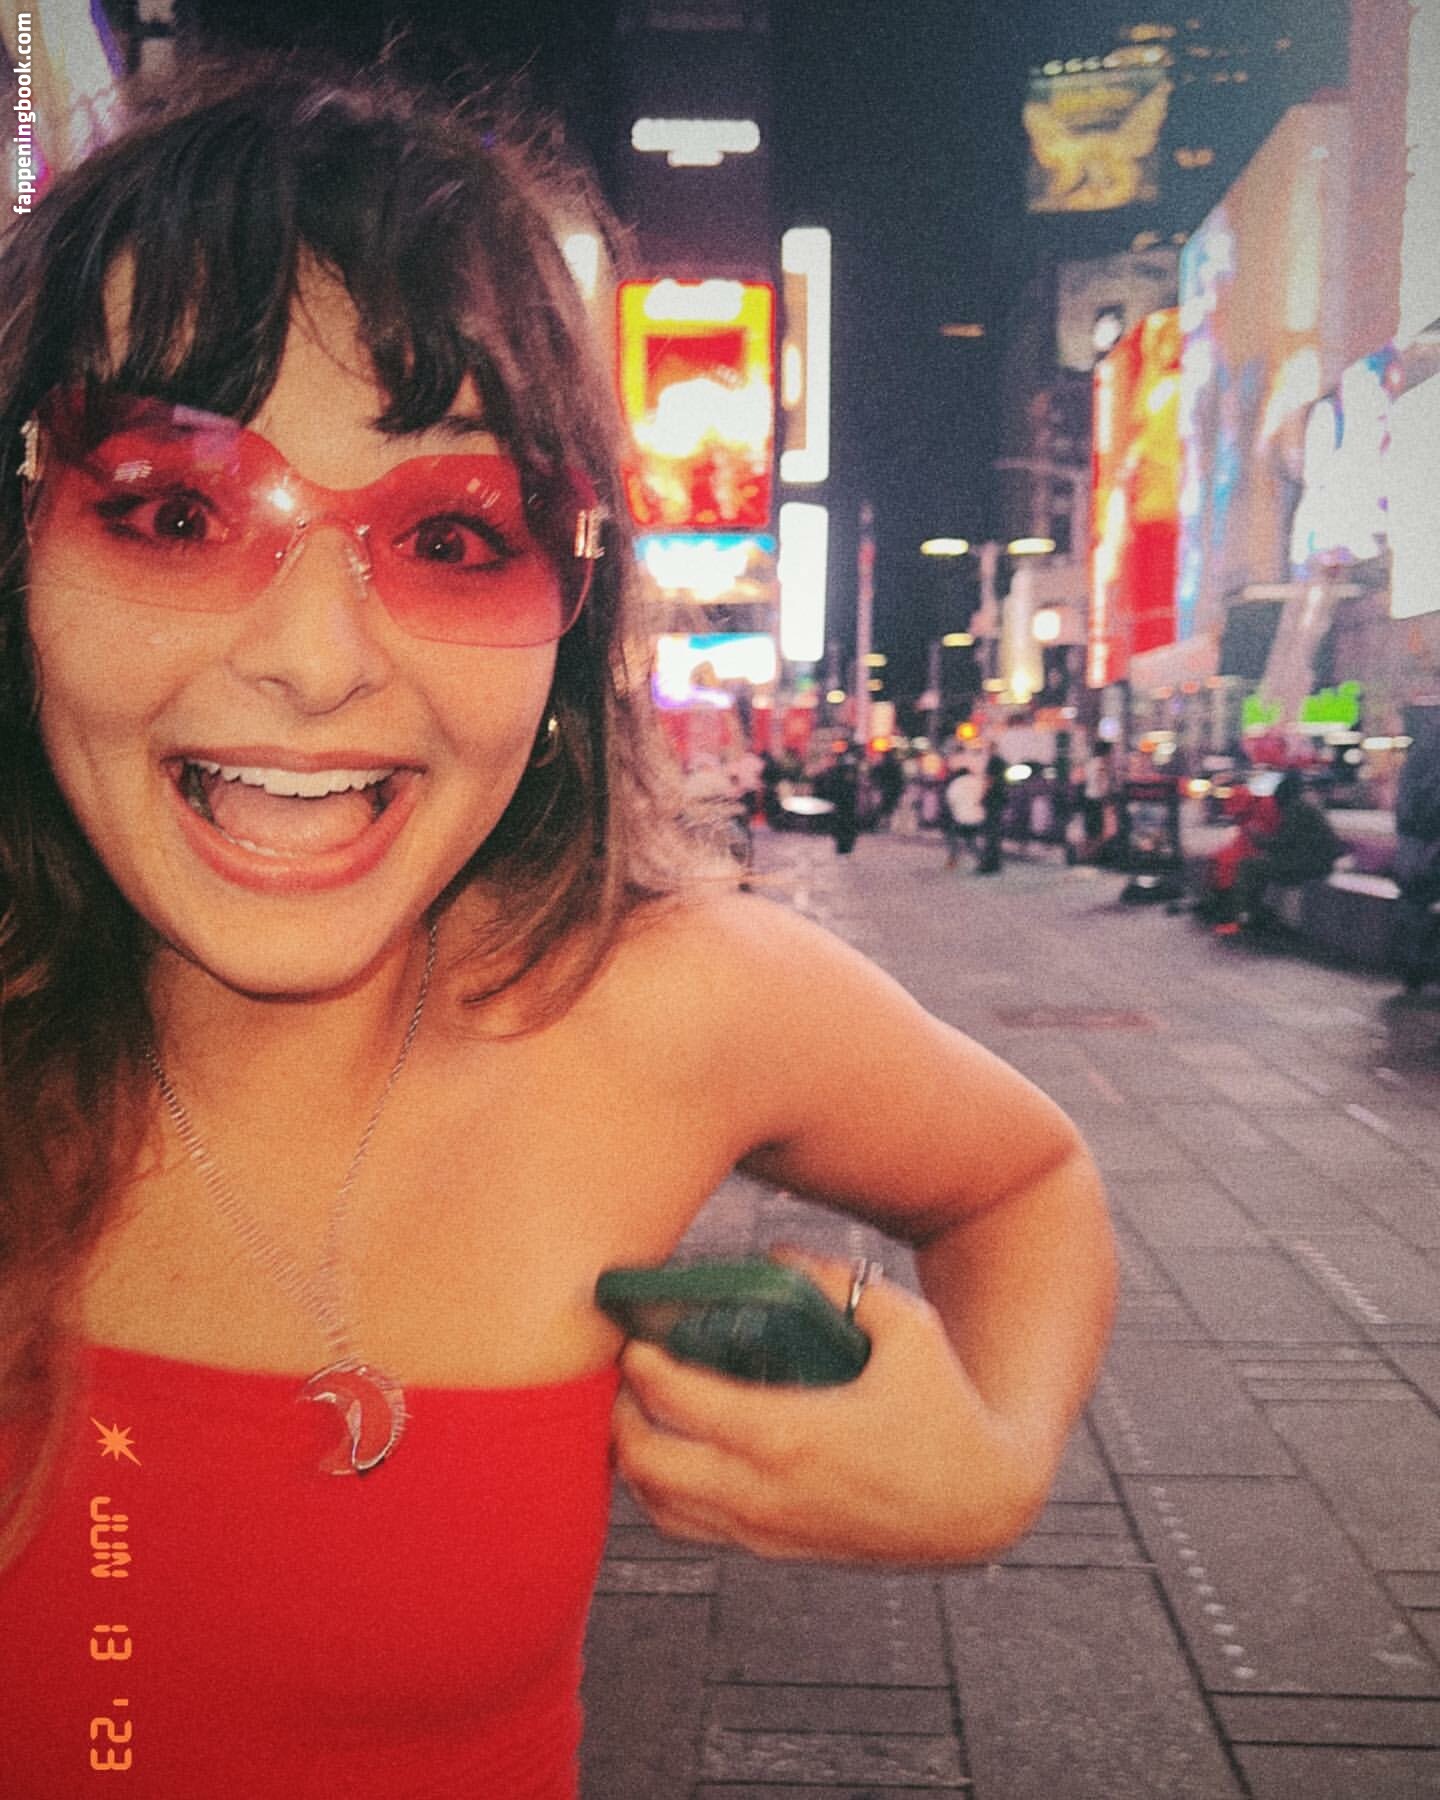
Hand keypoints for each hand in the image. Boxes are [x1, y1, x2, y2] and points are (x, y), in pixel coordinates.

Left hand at [609, 1250, 1050, 1562]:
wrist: (980, 1506)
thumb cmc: (946, 1410)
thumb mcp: (906, 1327)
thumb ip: (837, 1282)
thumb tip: (777, 1254)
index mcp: (789, 1434)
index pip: (679, 1402)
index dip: (642, 1368)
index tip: (635, 1340)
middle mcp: (765, 1492)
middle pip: (646, 1461)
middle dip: (621, 1413)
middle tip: (627, 1374)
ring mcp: (766, 1531)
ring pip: (658, 1504)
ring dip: (634, 1457)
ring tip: (639, 1412)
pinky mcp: (775, 1551)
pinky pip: (690, 1530)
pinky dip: (661, 1494)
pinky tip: (672, 1455)